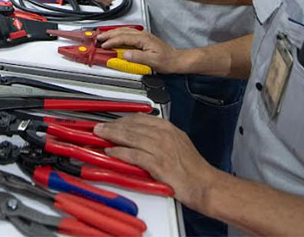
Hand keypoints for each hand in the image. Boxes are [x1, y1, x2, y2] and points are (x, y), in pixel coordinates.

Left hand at [93, 115, 217, 208]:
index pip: (139, 118)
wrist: (205, 184)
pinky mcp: (158, 164)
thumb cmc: (192, 168)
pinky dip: (120, 153)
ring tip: (99, 136)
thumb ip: (160, 137)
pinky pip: (133, 155)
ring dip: (112, 136)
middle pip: (132, 125)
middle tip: (99, 127)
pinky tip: (110, 152)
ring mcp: (160, 148)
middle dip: (113, 125)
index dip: (122, 120)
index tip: (111, 122)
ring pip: (130, 137)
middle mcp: (164, 135)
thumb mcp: (177, 143)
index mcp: (168, 128)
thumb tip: (140, 136)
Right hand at [97, 27, 188, 73]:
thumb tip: (125, 55)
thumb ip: (138, 57)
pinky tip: (116, 37)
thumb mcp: (152, 61)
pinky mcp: (143, 39)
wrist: (176, 60)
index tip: (104, 45)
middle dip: (109, 34)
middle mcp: (142, 35)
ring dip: (112, 33)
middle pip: (122, 32)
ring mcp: (143, 36)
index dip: (112, 41)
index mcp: (143, 39)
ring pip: (124, 31)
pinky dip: (119, 34)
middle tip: (98, 38)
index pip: (123, 38)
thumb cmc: (167, 61)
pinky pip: (127, 34)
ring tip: (103, 36)